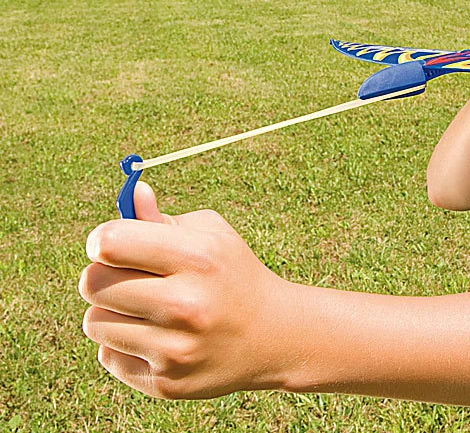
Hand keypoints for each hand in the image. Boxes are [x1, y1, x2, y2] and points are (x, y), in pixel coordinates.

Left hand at [79, 182, 296, 398]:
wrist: (274, 336)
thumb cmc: (232, 274)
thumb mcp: (212, 236)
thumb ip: (163, 219)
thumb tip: (134, 191)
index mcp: (198, 258)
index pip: (111, 242)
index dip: (102, 240)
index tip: (110, 245)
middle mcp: (186, 304)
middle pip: (92, 282)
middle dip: (103, 276)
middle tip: (130, 278)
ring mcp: (175, 348)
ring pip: (94, 321)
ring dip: (112, 312)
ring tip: (148, 310)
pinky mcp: (165, 382)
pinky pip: (107, 355)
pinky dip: (124, 345)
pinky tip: (157, 338)